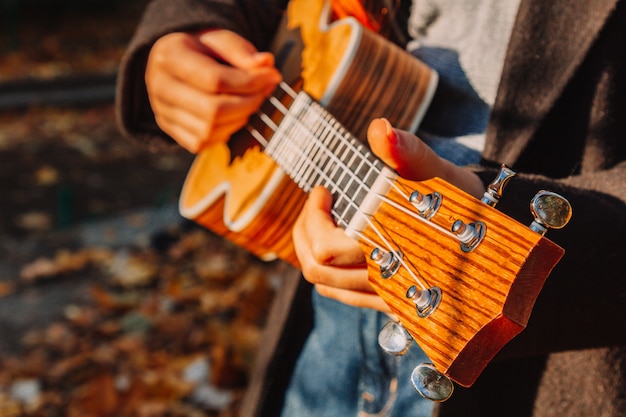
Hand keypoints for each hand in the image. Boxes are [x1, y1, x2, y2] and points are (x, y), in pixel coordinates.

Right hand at [145, 30, 281, 152]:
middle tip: (264, 92)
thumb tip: (267, 64)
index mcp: (169, 57)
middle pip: (212, 110)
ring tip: (250, 102)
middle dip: (248, 104)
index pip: (215, 80)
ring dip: (239, 119)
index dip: (249, 82)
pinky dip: (225, 132)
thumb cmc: (202, 49)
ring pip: (208, 130)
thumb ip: (241, 51)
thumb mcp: (219, 39)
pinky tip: (234, 115)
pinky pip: (202, 142)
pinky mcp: (169, 130)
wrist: (175, 62)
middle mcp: (159, 86)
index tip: (272, 76)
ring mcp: (161, 111)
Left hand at [292, 118, 484, 311]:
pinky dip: (324, 265)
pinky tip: (333, 239)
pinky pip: (337, 291)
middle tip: (321, 200)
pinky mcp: (381, 301)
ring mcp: (383, 297)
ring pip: (323, 282)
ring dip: (310, 247)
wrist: (479, 233)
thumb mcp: (435, 171)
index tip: (325, 189)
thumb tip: (380, 130)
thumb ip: (407, 152)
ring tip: (323, 216)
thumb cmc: (454, 199)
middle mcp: (388, 284)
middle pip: (318, 268)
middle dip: (307, 229)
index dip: (315, 216)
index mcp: (396, 251)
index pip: (329, 250)